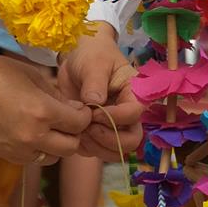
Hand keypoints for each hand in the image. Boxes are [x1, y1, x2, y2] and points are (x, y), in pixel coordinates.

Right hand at [0, 24, 90, 165]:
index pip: (79, 124)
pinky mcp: (4, 155)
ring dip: (57, 145)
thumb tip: (76, 110)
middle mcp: (32, 137)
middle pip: (71, 147)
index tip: (81, 108)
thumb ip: (57, 96)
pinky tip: (32, 133)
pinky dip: (38, 150)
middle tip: (69, 119)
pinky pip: (32, 159)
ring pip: (53, 158)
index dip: (84, 115)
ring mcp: (17, 150)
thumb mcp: (32, 76)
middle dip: (75, 133)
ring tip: (50, 127)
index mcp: (42, 113)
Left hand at [58, 25, 141, 160]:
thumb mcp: (94, 63)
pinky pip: (95, 151)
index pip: (134, 114)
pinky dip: (84, 147)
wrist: (78, 57)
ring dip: (95, 146)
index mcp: (134, 94)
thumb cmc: (92, 54)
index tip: (94, 111)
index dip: (114, 117)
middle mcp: (127, 114)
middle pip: (131, 141)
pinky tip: (73, 131)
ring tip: (78, 129)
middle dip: (108, 139)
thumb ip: (95, 82)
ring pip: (114, 151)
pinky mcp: (97, 133)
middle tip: (88, 126)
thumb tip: (94, 102)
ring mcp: (113, 126)